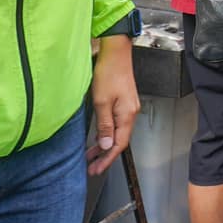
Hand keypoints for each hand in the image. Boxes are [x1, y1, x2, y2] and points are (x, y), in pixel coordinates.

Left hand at [86, 36, 139, 174]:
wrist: (116, 53)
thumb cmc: (109, 73)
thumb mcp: (102, 101)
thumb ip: (104, 125)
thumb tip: (106, 145)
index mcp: (127, 115)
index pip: (119, 144)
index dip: (107, 159)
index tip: (97, 169)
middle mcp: (131, 113)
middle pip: (119, 141)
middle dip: (105, 156)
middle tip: (93, 167)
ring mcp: (128, 108)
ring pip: (117, 133)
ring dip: (104, 145)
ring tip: (91, 156)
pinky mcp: (124, 102)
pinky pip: (116, 124)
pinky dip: (107, 133)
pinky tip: (99, 136)